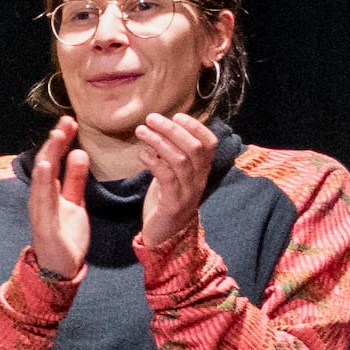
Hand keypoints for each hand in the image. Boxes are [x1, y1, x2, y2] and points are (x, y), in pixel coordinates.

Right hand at [24, 124, 90, 281]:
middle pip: (46, 165)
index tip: (70, 122)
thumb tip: (79, 152)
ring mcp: (41, 210)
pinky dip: (43, 181)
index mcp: (49, 192)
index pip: (53, 160)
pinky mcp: (46, 224)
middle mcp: (41, 197)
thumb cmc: (65, 234)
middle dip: (55, 143)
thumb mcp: (74, 202)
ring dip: (49, 156)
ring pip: (42, 179)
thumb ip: (75, 179)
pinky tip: (46, 166)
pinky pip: (44, 200)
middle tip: (65, 122)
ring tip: (56, 137)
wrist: (60, 268)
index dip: (61, 141)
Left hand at [128, 111, 213, 254]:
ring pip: (180, 160)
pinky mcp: (173, 204)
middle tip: (151, 118)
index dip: (196, 127)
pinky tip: (141, 154)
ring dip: (159, 142)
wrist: (164, 235)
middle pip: (194, 148)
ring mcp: (188, 193)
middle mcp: (199, 180)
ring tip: (141, 130)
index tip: (177, 115)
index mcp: (201, 171)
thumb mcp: (172, 174)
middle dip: (173, 129)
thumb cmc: (165, 199)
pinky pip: (166, 178)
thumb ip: (171, 155)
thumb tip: (161, 128)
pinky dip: (153, 162)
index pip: (209, 144)